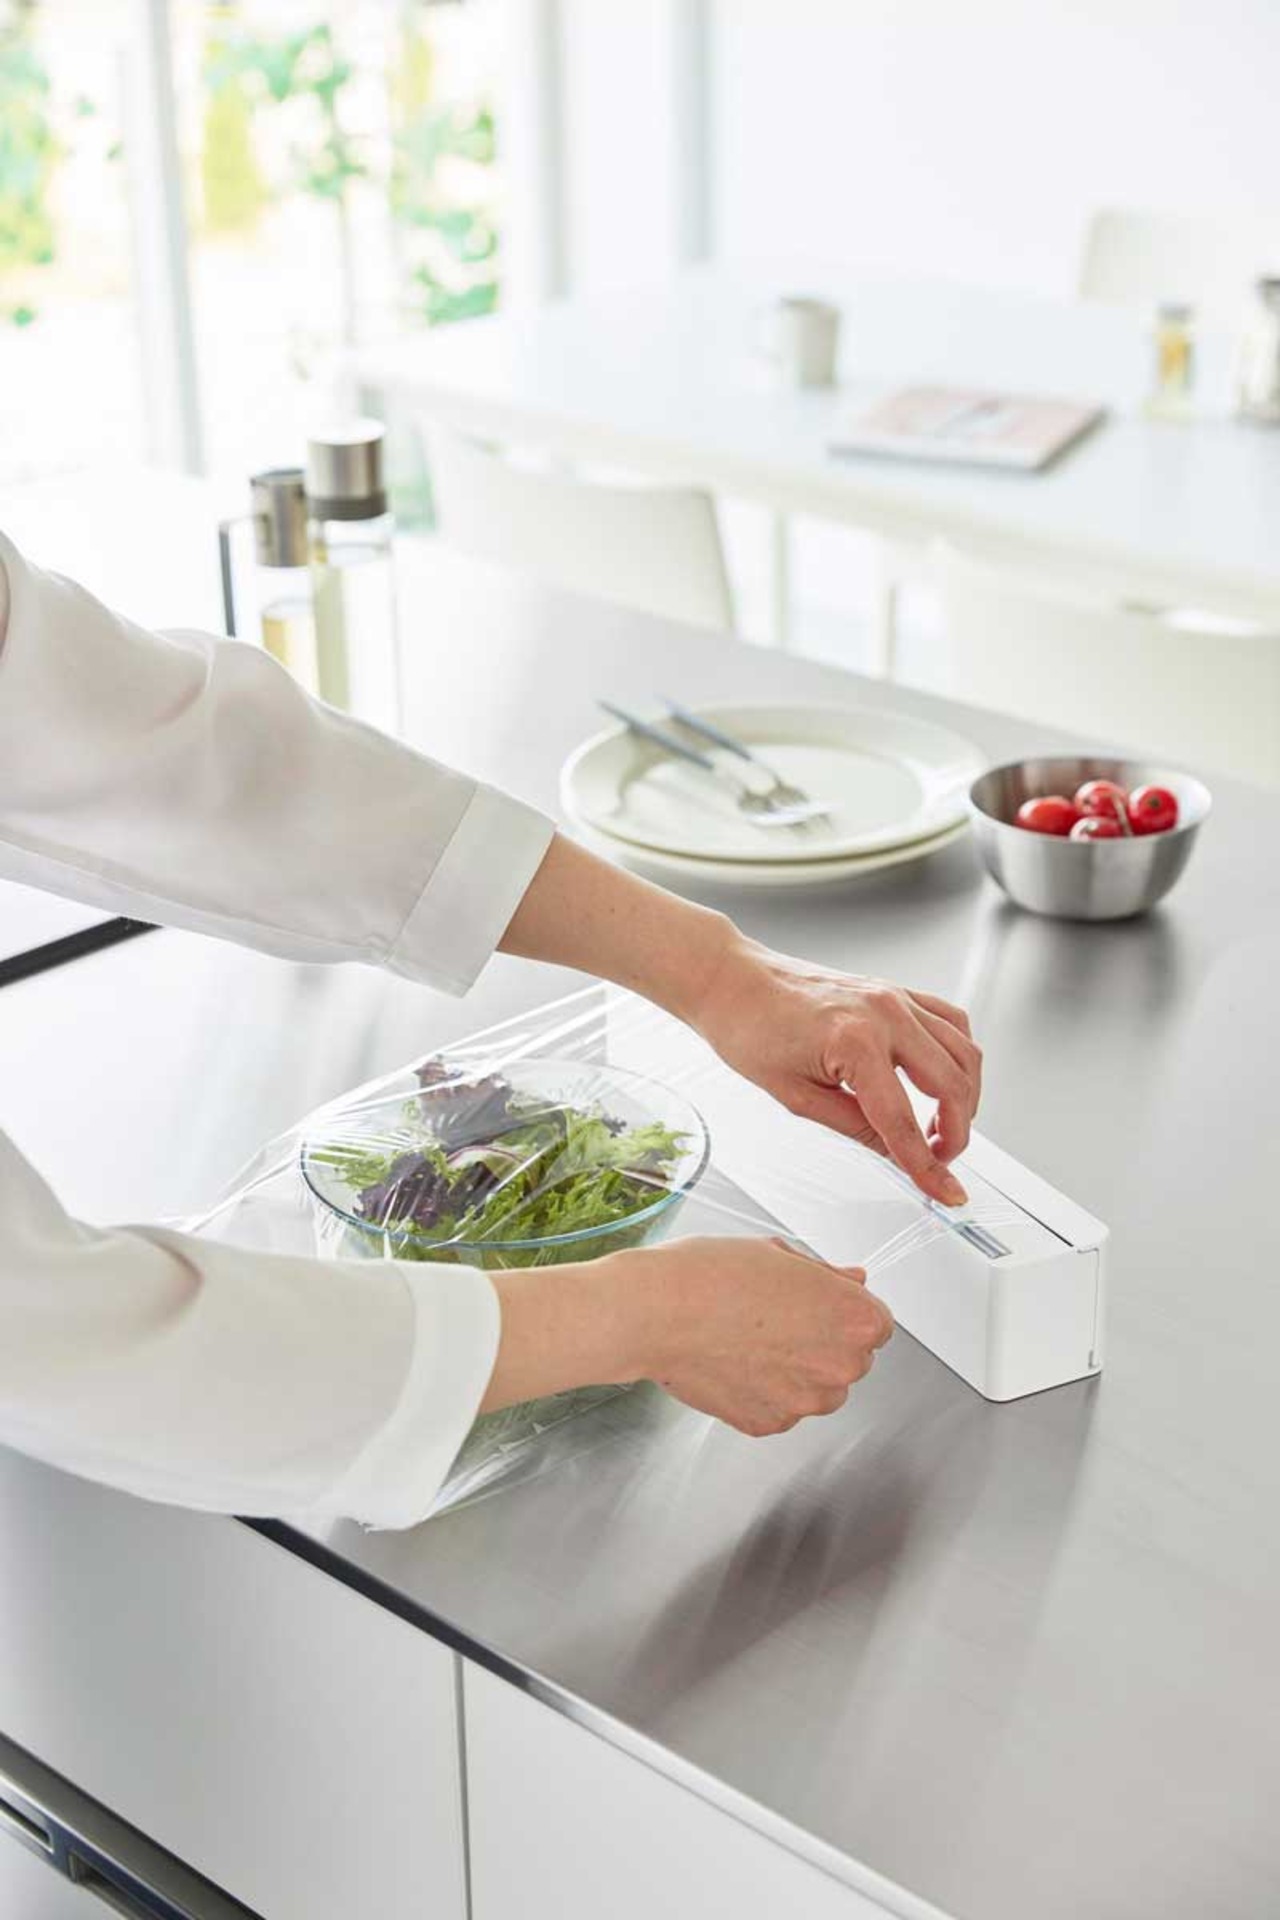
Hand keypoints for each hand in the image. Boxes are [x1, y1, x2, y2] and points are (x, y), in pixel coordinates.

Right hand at [480, 1236, 892, 1435]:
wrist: (656, 1312)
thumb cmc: (710, 1276)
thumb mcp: (779, 1255)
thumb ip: (826, 1276)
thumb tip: (851, 1282)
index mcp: (854, 1320)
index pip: (876, 1323)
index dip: (842, 1310)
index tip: (817, 1305)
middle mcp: (839, 1368)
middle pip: (849, 1359)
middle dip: (822, 1341)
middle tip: (775, 1317)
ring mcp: (804, 1403)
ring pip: (816, 1389)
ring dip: (797, 1371)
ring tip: (750, 1340)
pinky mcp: (769, 1424)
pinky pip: (781, 1408)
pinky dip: (764, 1392)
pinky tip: (735, 1362)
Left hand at [690, 934, 980, 1205]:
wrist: (734, 982)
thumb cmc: (750, 1030)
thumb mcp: (795, 1097)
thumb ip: (853, 1126)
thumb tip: (894, 1150)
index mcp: (854, 1043)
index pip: (902, 1121)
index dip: (927, 1166)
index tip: (946, 1192)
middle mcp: (884, 1014)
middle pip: (950, 1085)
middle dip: (956, 1134)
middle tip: (940, 1162)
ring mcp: (895, 996)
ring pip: (963, 1051)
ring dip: (965, 1097)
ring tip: (943, 1129)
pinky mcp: (896, 990)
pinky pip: (951, 1020)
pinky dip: (959, 1054)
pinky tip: (946, 1078)